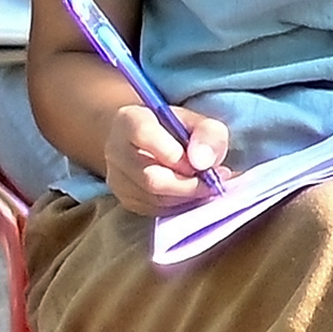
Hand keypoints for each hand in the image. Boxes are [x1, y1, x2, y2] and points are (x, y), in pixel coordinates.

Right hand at [103, 101, 233, 219]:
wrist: (148, 143)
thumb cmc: (177, 129)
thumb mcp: (199, 121)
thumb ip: (208, 134)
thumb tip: (204, 163)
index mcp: (129, 121)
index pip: (144, 134)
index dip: (175, 153)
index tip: (202, 163)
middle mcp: (116, 151)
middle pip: (150, 177)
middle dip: (189, 184)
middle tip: (216, 181)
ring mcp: (117, 179)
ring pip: (155, 198)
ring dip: (188, 196)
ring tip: (209, 185)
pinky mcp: (126, 200)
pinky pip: (156, 210)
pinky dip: (181, 205)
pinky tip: (195, 194)